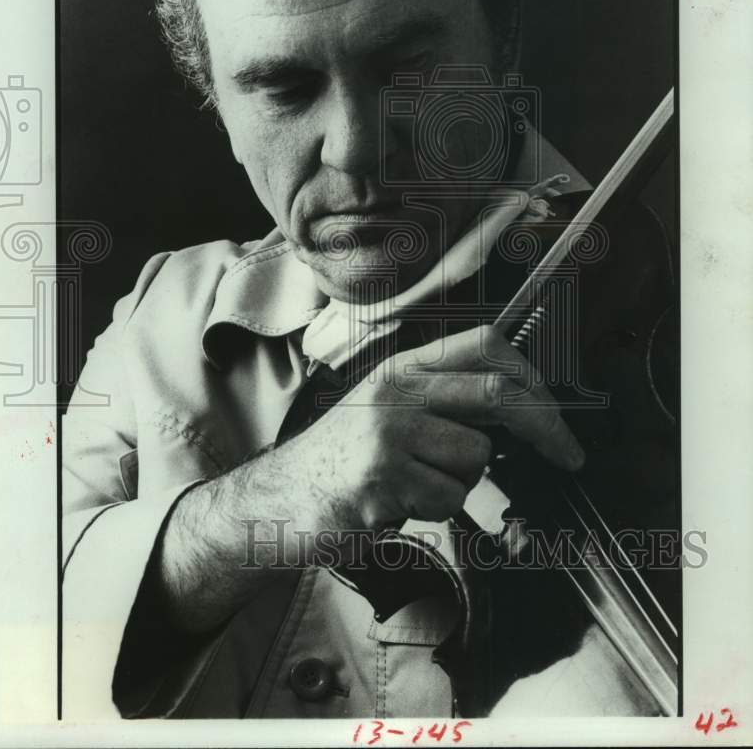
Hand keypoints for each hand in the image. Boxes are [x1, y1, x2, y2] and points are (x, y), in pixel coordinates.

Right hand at [283, 323, 584, 532]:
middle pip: (496, 393)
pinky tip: (400, 501)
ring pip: (476, 456)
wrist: (284, 494)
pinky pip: (449, 498)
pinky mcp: (382, 477)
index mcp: (403, 368)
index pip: (484, 344)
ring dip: (462, 480)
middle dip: (547, 427)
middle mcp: (396, 390)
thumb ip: (444, 399)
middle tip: (569, 455)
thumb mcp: (389, 408)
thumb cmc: (344, 456)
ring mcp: (387, 432)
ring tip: (418, 481)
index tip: (554, 408)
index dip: (530, 373)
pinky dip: (436, 509)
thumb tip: (521, 406)